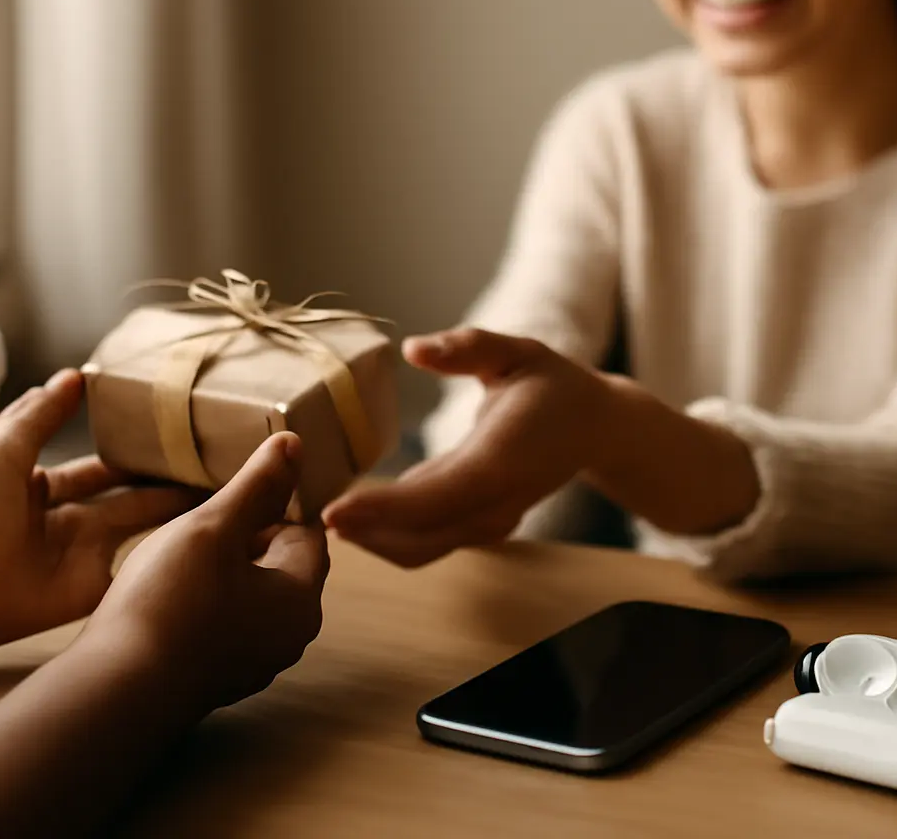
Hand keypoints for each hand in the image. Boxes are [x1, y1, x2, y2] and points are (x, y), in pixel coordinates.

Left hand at [0, 370, 195, 653]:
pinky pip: (134, 569)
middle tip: (210, 461)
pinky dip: (166, 556)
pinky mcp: (89, 588)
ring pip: (138, 525)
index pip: (93, 466)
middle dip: (162, 479)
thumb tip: (77, 374)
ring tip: (221, 486)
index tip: (169, 435)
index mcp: (32, 486)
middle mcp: (61, 519)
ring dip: (175, 509)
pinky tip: (203, 534)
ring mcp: (77, 554)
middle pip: (125, 494)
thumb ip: (40, 415)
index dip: (127, 451)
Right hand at [83, 432, 328, 713]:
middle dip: (250, 534)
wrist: (113, 695)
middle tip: (207, 514)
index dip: (277, 503)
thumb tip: (295, 444)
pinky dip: (206, 600)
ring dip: (225, 567)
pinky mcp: (216, 679)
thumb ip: (257, 485)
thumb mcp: (214, 527)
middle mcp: (288, 637)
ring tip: (184, 548)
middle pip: (282, 564)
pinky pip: (224, 623)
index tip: (241, 487)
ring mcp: (253, 663)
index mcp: (301, 598)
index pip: (307, 532)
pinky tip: (168, 591)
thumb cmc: (169, 603)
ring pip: (251, 594)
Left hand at [324, 328, 613, 566]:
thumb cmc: (554, 385)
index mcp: (504, 459)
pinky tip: (352, 518)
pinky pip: (427, 542)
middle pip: (421, 536)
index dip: (385, 510)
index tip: (334, 512)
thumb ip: (470, 347)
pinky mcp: (480, 524)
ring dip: (369, 540)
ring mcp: (491, 521)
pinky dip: (387, 537)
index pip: (439, 496)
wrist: (594, 429)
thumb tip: (415, 349)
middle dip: (362, 533)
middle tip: (302, 517)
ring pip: (421, 548)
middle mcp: (497, 501)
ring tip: (317, 518)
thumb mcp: (518, 352)